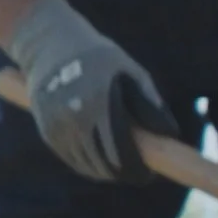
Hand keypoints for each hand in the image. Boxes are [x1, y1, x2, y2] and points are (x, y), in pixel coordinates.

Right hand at [3, 0, 169, 183]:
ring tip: (120, 169)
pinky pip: (71, 158)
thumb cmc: (97, 56)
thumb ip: (149, 100)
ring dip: (105, 172)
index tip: (148, 173)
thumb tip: (170, 133)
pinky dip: (86, 165)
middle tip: (137, 173)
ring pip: (86, 165)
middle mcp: (76, 116)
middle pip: (103, 163)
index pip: (121, 150)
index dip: (137, 168)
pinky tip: (100, 163)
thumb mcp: (128, 68)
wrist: (48, 44)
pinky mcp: (47, 130)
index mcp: (100, 101)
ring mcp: (58, 125)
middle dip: (123, 173)